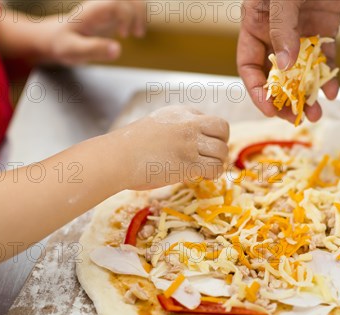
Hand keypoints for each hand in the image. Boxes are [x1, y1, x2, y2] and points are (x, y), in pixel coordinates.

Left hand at [44, 0, 146, 65]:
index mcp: (92, 11)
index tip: (124, 35)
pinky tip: (135, 31)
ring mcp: (109, 9)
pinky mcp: (113, 14)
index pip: (116, 3)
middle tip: (136, 34)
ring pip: (133, 0)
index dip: (127, 16)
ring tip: (137, 34)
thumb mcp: (74, 50)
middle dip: (139, 14)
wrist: (57, 37)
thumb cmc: (64, 44)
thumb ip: (94, 49)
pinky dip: (139, 17)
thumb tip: (118, 49)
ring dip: (142, 14)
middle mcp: (102, 6)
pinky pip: (132, 7)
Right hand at [112, 106, 229, 189]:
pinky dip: (214, 174)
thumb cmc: (129, 147)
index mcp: (180, 112)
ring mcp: (189, 142)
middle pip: (222, 128)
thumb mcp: (155, 125)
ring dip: (217, 162)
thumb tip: (187, 145)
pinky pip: (216, 167)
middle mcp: (188, 124)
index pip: (209, 120)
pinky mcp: (189, 163)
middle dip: (221, 143)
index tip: (198, 148)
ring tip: (205, 169)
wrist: (117, 158)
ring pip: (222, 150)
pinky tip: (204, 177)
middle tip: (210, 157)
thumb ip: (174, 129)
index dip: (208, 136)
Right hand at [237, 0, 339, 123]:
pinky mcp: (323, 32)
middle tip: (294, 117)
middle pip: (274, 75)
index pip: (249, 65)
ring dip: (306, 95)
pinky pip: (323, 60)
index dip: (257, 90)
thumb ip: (281, 27)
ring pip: (300, 73)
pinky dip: (326, 77)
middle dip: (284, 99)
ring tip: (314, 113)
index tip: (269, 109)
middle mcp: (274, 33)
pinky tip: (331, 90)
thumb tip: (284, 66)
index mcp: (255, 23)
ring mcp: (300, 34)